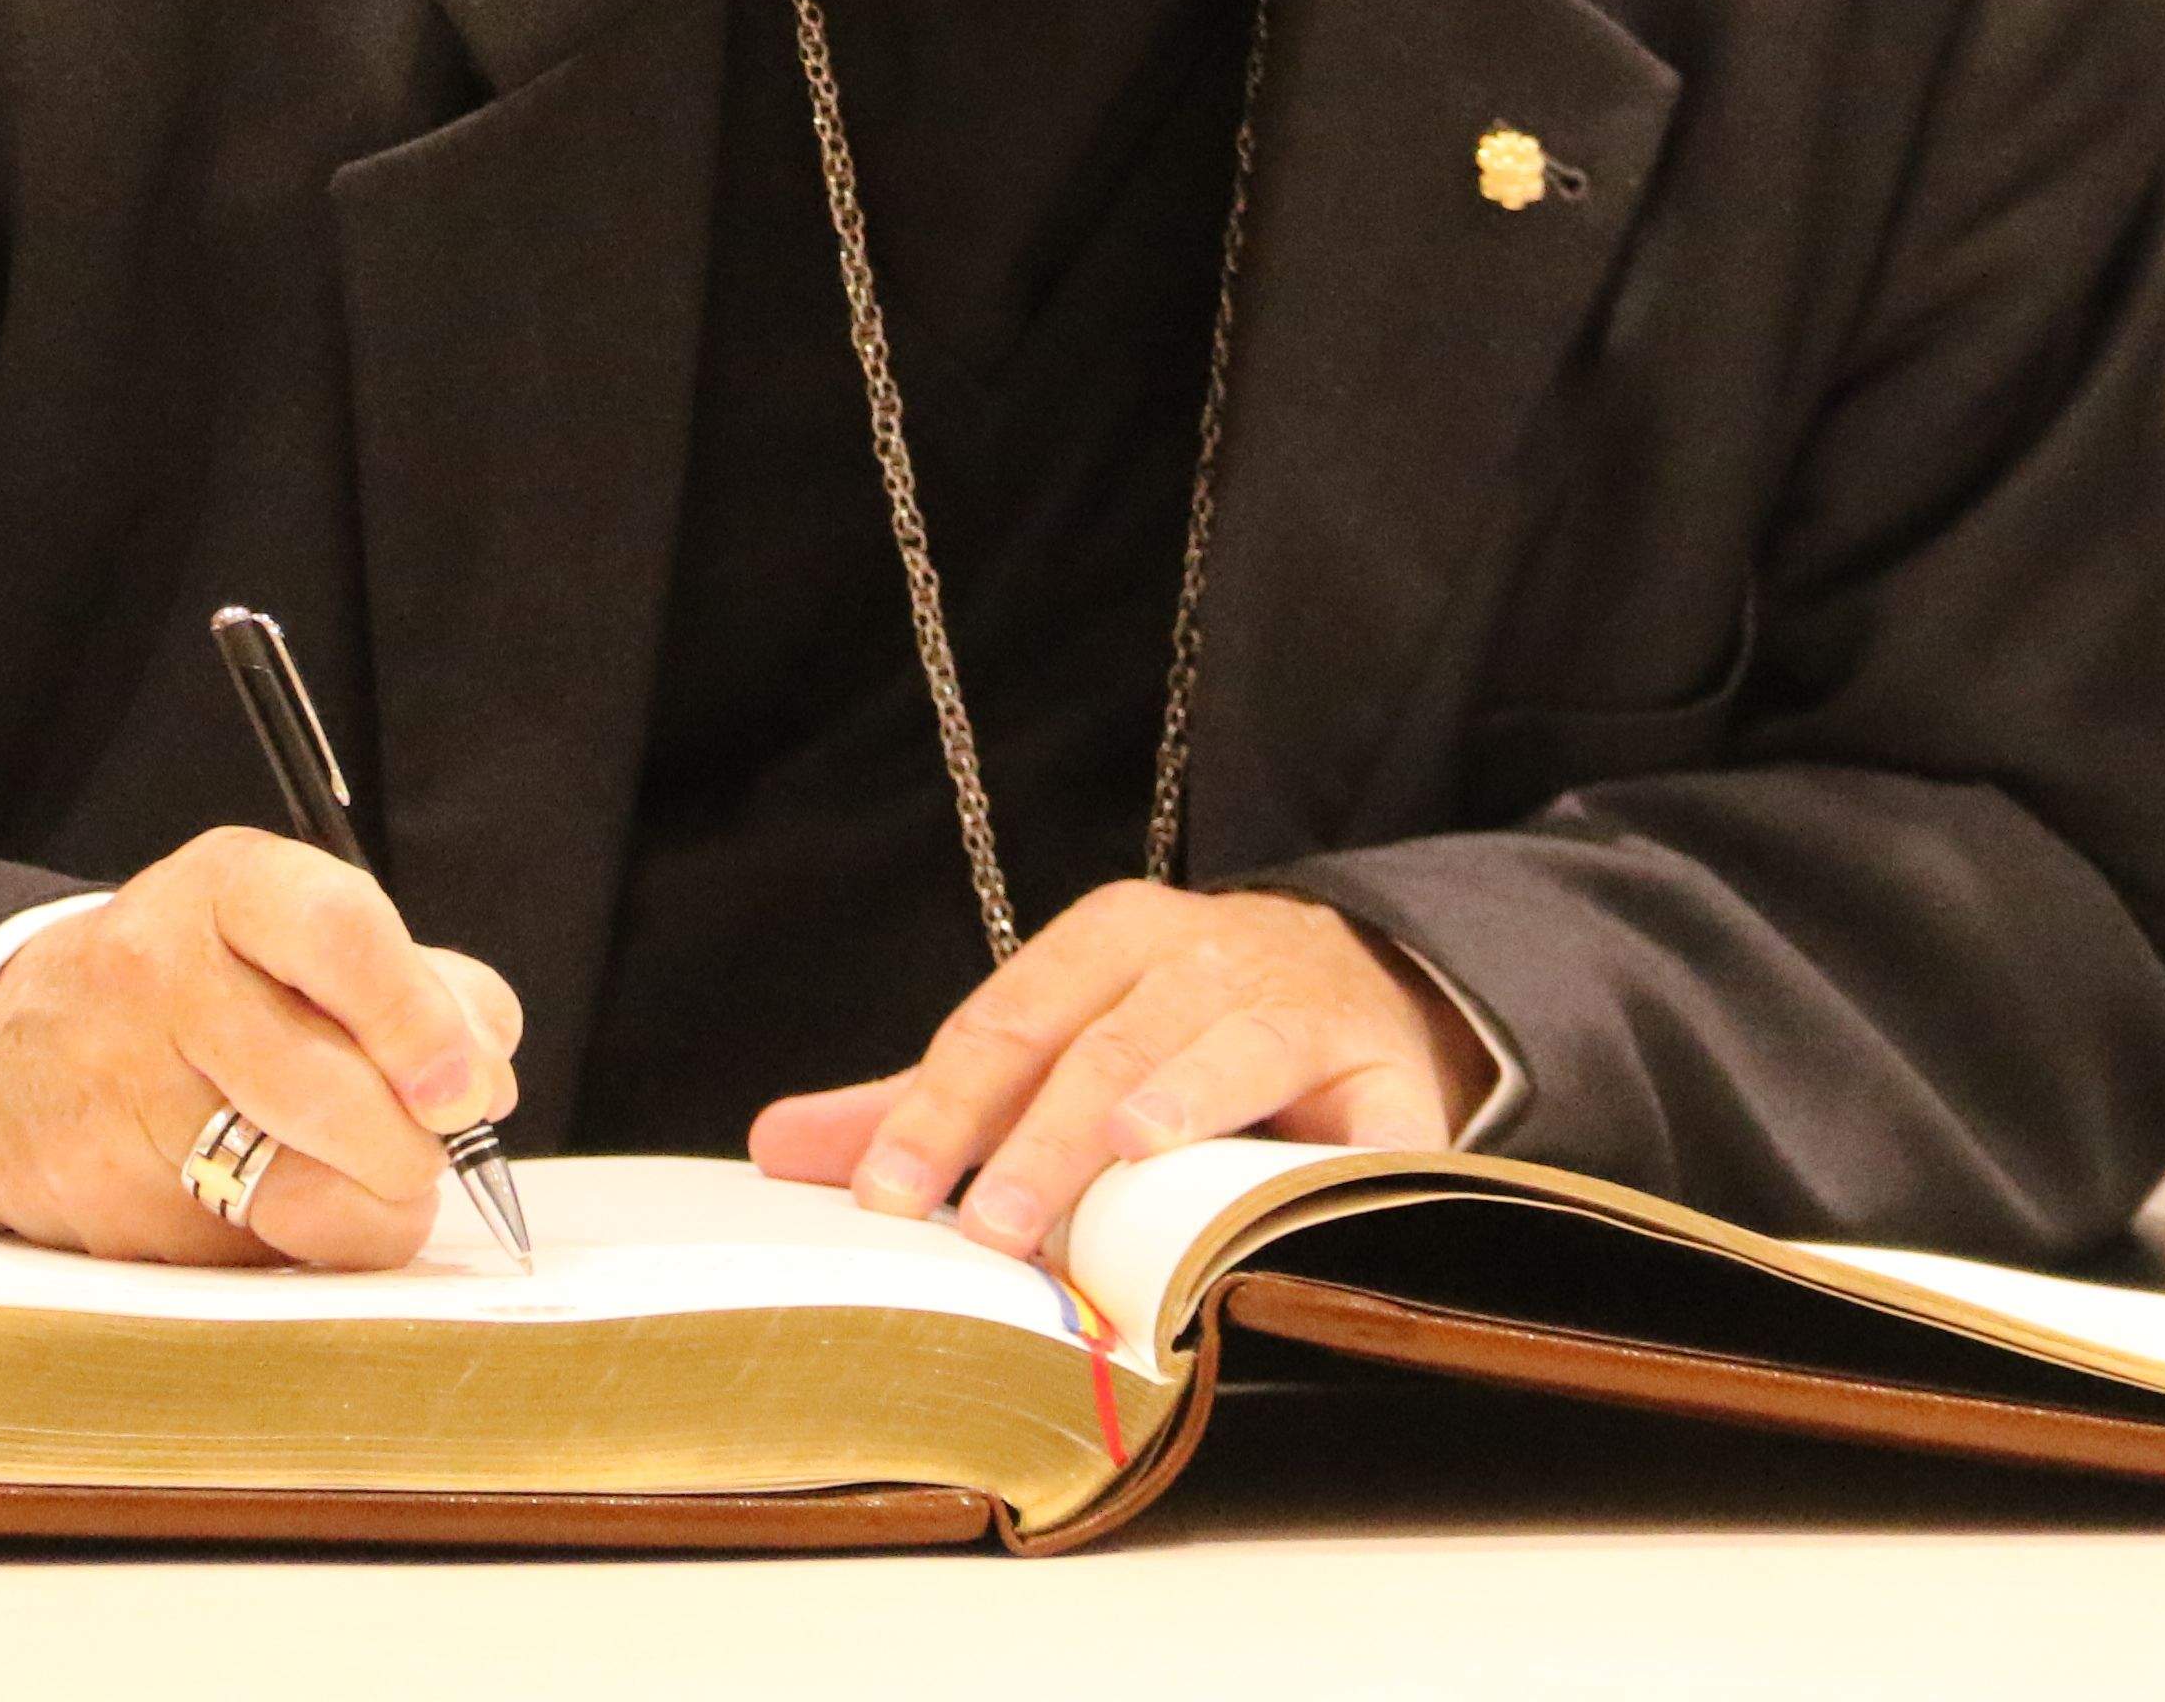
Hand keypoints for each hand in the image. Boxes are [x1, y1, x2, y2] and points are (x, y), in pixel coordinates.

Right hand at [0, 826, 523, 1268]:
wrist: (8, 1061)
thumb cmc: (201, 993)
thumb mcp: (296, 938)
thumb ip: (421, 987)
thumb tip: (488, 1077)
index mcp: (228, 888)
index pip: (339, 935)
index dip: (421, 1021)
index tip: (469, 1089)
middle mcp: (163, 975)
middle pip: (336, 1090)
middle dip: (416, 1139)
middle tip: (434, 1137)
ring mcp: (128, 1096)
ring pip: (310, 1191)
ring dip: (373, 1200)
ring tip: (364, 1168)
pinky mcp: (115, 1206)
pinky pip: (264, 1254)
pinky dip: (305, 1240)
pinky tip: (276, 1195)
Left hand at [745, 883, 1478, 1260]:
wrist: (1360, 988)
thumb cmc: (1176, 1029)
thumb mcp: (1049, 1045)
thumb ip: (925, 1101)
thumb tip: (776, 1145)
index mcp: (1105, 939)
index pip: (1005, 1023)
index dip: (940, 1109)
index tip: (883, 1195)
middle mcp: (1198, 957)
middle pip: (1101, 1042)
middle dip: (1036, 1135)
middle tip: (985, 1225)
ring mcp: (1297, 1008)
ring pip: (1220, 1050)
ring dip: (1169, 1102)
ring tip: (1121, 1151)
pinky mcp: (1388, 1077)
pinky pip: (1362, 1118)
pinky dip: (1332, 1153)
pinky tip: (1293, 1193)